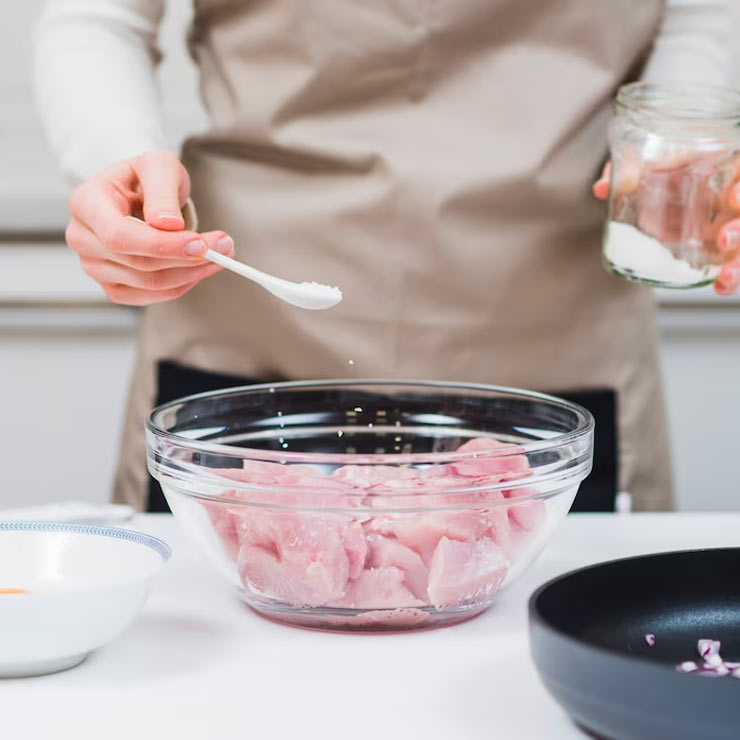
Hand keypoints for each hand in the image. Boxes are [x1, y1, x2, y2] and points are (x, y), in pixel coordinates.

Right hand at [66, 150, 233, 304]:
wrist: (139, 194)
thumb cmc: (145, 178)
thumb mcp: (158, 166)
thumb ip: (162, 191)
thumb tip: (168, 224)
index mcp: (86, 204)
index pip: (121, 236)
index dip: (162, 245)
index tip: (200, 243)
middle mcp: (83, 239)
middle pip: (139, 264)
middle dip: (188, 258)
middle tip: (225, 246)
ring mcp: (95, 267)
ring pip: (150, 283)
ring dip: (193, 273)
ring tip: (221, 253)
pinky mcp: (114, 286)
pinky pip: (152, 295)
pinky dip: (183, 284)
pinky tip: (199, 268)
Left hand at [592, 159, 739, 294]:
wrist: (666, 177)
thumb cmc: (668, 164)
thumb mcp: (652, 162)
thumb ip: (629, 171)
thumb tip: (600, 188)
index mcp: (723, 169)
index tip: (734, 198)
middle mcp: (730, 199)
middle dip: (738, 228)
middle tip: (723, 238)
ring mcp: (728, 225)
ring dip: (736, 262)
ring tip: (723, 276)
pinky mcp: (719, 248)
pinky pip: (730, 264)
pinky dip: (728, 279)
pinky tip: (719, 288)